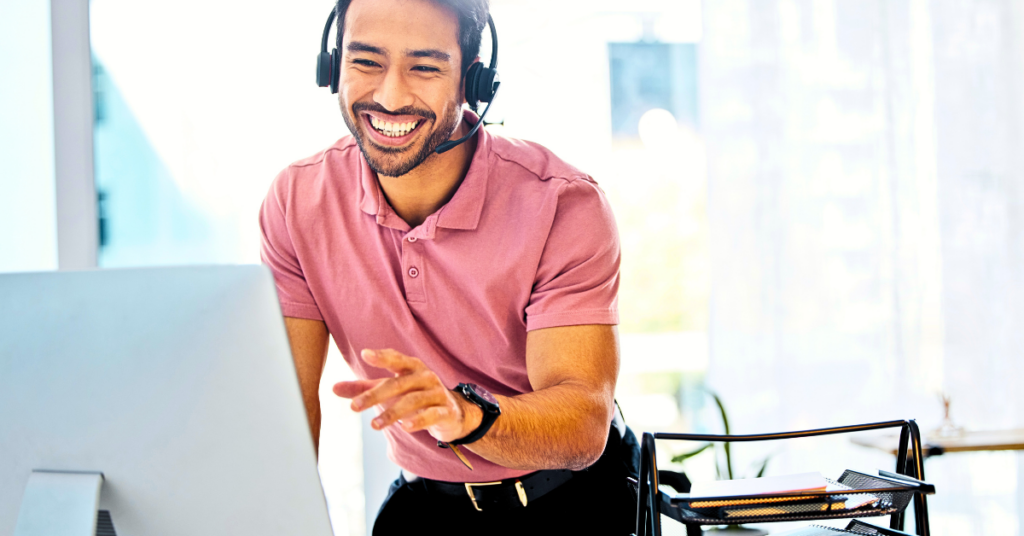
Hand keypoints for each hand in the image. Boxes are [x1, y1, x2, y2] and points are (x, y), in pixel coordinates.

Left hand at [332, 349, 481, 442]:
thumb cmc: (415, 396)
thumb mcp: (390, 391)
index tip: (366, 355)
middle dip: (376, 395)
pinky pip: (432, 414)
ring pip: (413, 400)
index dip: (382, 356)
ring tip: (374, 425)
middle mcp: (425, 377)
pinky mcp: (446, 411)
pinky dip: (419, 420)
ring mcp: (437, 393)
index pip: (396, 358)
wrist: (452, 413)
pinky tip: (405, 427)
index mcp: (412, 367)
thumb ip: (364, 389)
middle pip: (399, 383)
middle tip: (354, 407)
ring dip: (393, 413)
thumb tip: (333, 388)